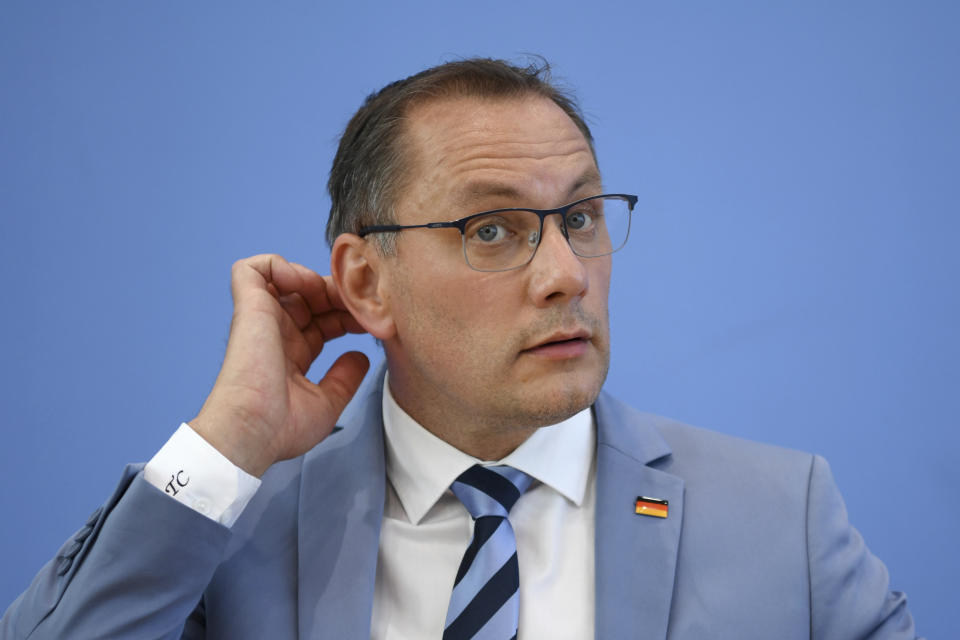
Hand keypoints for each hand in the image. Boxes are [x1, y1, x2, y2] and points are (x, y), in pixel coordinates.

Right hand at [189, 254, 369, 476]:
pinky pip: (252, 269)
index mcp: (294, 354)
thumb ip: (344, 378)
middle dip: (342, 294)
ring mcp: (263, 319)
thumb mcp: (327, 402)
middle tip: (366, 302)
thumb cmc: (282, 427)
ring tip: (338, 294)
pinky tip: (304, 283)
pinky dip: (278, 265)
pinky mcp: (248, 307)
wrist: (253, 431)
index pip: (326, 320)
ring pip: (289, 277)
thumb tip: (360, 357)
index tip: (374, 321)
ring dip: (317, 278)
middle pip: (314, 297)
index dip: (351, 315)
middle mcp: (278, 333)